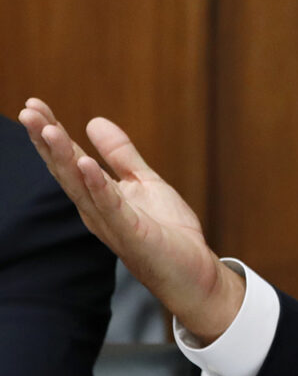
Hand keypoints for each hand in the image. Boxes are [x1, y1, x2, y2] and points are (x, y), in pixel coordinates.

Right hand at [16, 99, 244, 342]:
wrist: (193, 272)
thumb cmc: (167, 232)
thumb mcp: (144, 182)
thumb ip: (120, 155)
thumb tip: (94, 121)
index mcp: (97, 195)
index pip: (68, 159)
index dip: (51, 132)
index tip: (33, 104)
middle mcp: (95, 208)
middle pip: (65, 169)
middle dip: (46, 140)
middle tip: (27, 110)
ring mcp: (111, 222)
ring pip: (80, 185)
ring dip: (63, 156)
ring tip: (48, 128)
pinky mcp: (132, 233)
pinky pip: (111, 206)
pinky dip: (97, 185)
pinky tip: (86, 163)